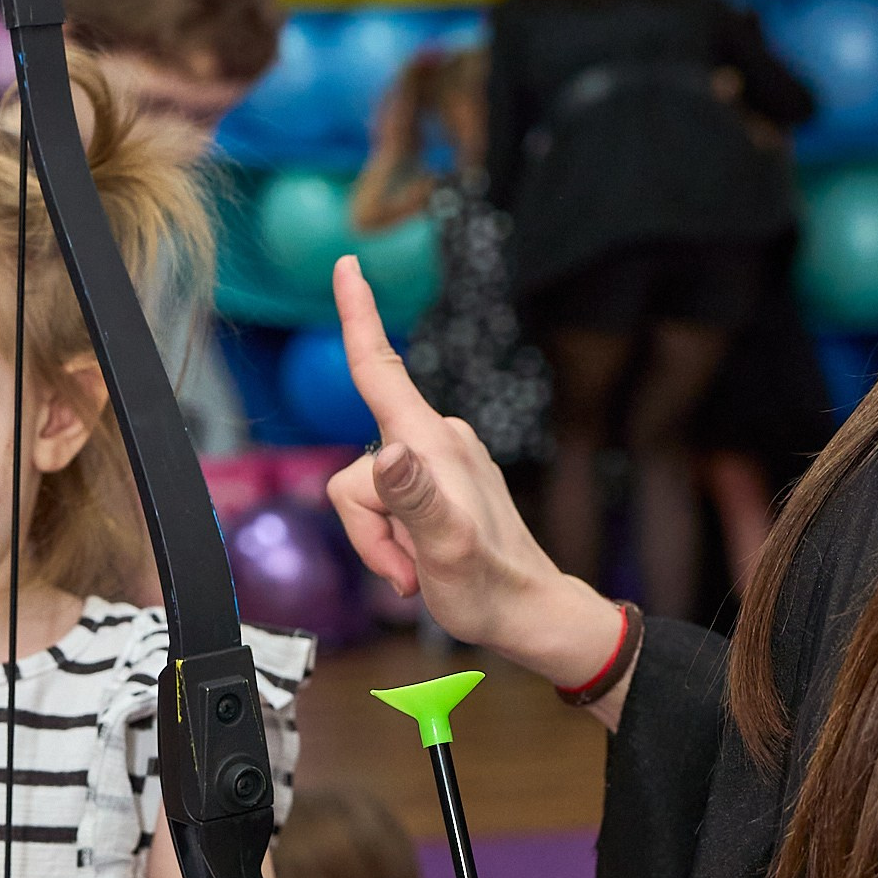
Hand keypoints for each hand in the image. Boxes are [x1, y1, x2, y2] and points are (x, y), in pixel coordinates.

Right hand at [324, 257, 619, 682]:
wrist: (530, 614)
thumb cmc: (490, 588)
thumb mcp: (447, 550)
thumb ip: (414, 499)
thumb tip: (385, 457)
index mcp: (430, 445)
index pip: (380, 370)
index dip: (356, 317)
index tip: (347, 263)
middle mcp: (434, 442)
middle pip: (357, 471)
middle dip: (367, 529)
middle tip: (407, 571)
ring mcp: (437, 463)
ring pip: (369, 494)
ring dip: (383, 542)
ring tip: (420, 571)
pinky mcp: (440, 485)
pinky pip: (390, 504)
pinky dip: (395, 541)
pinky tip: (424, 565)